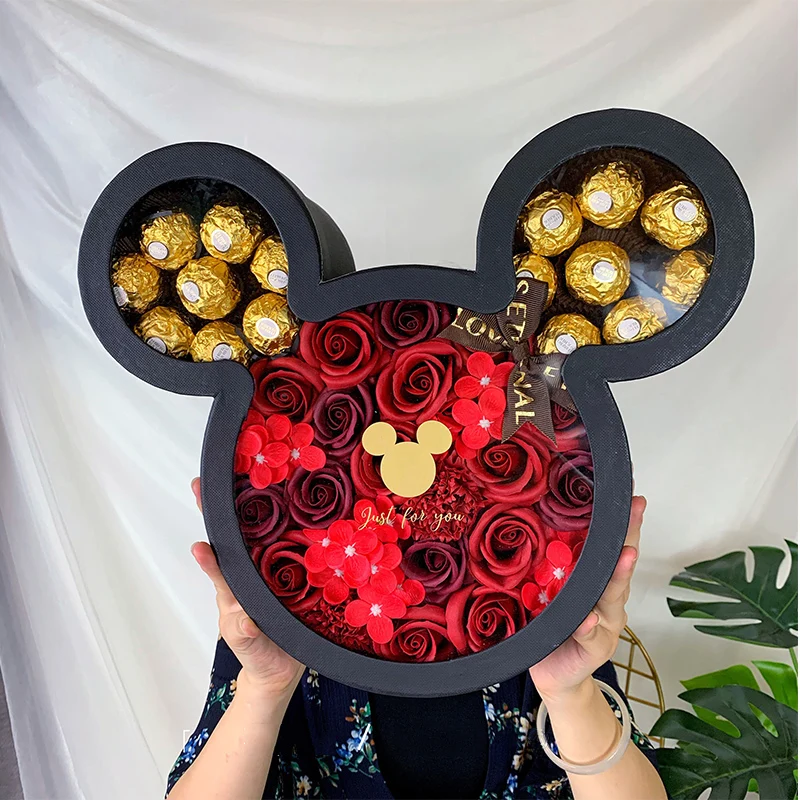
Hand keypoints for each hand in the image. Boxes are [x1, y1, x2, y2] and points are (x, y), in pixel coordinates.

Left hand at [190, 477, 304, 698]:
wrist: (280, 670)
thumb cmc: (255, 651)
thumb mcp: (245, 642)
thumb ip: (244, 630)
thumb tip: (245, 621)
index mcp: (235, 583)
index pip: (219, 549)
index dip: (210, 515)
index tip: (199, 490)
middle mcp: (254, 571)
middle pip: (242, 533)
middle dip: (232, 503)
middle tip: (221, 473)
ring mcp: (277, 571)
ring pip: (272, 538)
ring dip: (272, 511)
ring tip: (269, 480)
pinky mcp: (300, 577)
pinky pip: (301, 553)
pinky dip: (304, 534)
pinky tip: (312, 513)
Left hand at [529, 495, 644, 703]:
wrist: (554, 673)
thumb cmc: (553, 626)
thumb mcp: (553, 589)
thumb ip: (556, 565)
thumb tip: (536, 519)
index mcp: (598, 582)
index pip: (613, 546)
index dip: (624, 521)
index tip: (632, 495)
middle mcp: (607, 600)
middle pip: (619, 564)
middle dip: (629, 536)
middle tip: (636, 510)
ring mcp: (604, 625)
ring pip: (611, 597)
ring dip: (618, 576)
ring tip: (625, 555)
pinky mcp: (592, 649)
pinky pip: (590, 635)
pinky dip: (589, 627)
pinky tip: (588, 619)